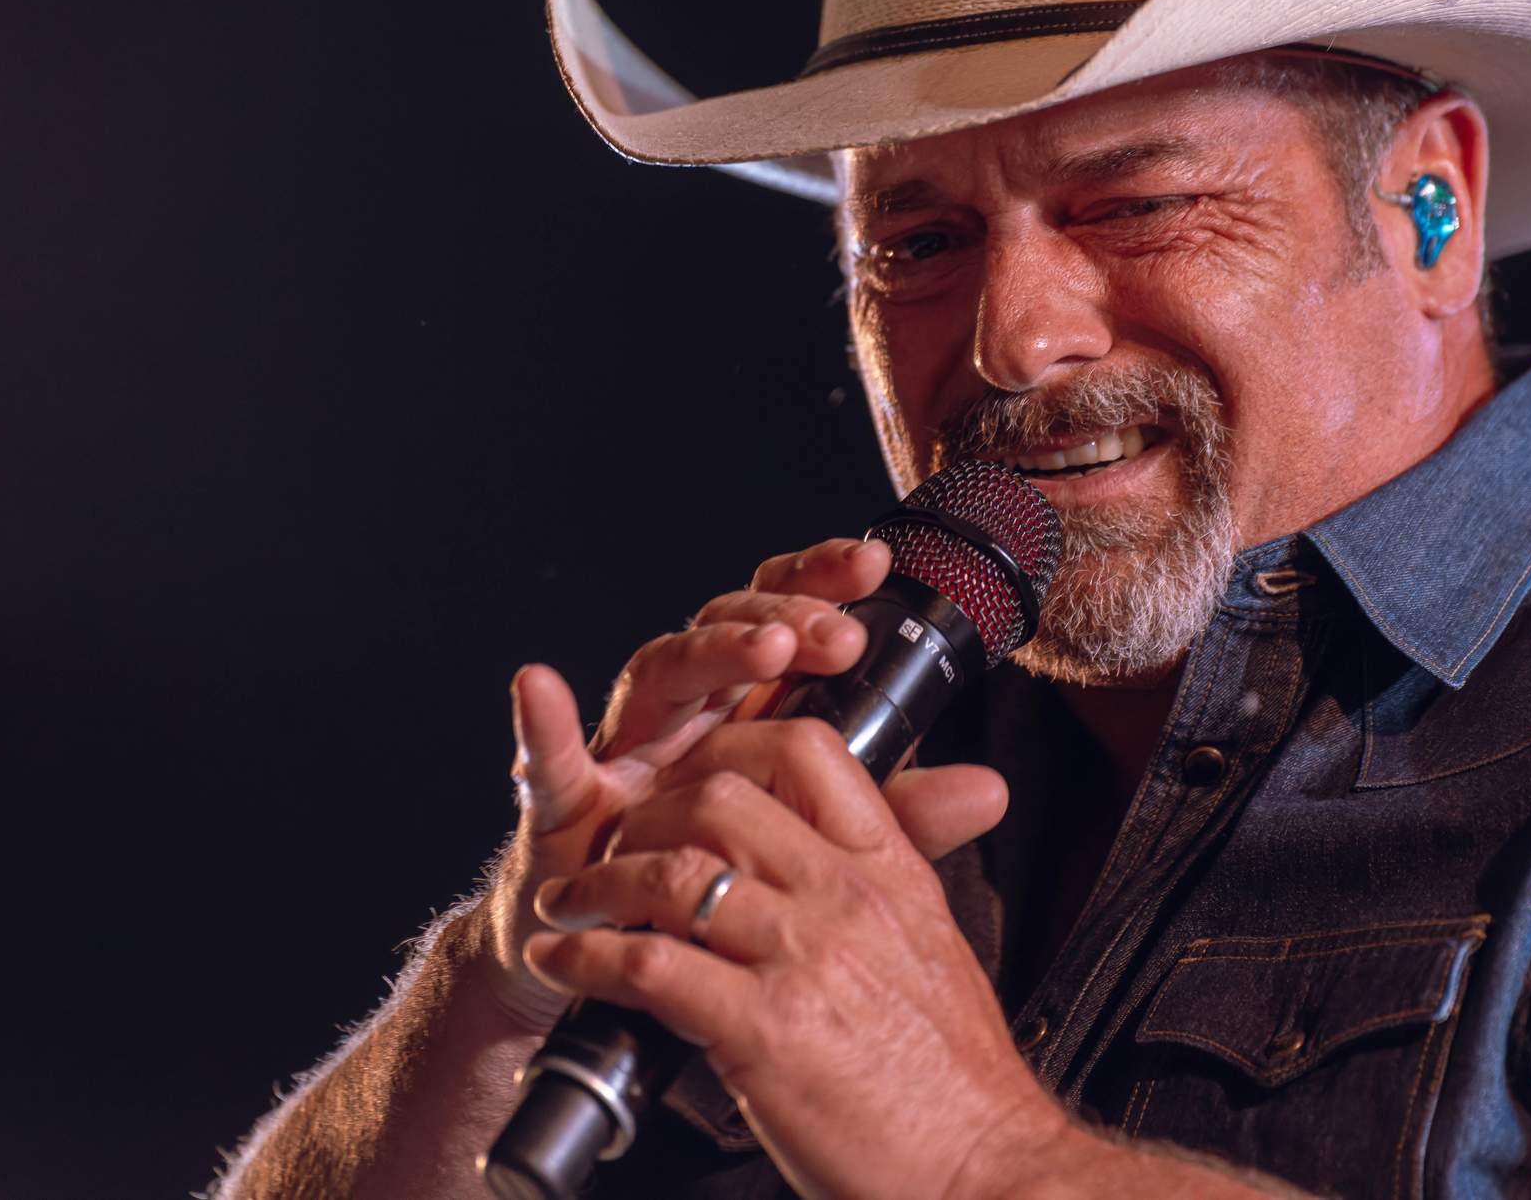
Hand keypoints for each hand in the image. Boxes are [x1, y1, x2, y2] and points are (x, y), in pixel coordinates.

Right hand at [472, 537, 894, 1033]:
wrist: (616, 966)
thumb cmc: (715, 885)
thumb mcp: (820, 846)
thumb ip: (895, 814)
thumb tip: (990, 791)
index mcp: (743, 710)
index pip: (784, 623)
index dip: (820, 583)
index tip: (874, 564)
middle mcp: (683, 714)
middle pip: (723, 628)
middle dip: (780, 615)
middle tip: (835, 631)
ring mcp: (622, 751)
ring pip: (657, 672)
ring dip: (709, 651)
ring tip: (764, 647)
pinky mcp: (563, 808)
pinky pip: (547, 762)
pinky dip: (542, 725)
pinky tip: (541, 689)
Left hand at [521, 718, 1071, 1199]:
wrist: (985, 1167)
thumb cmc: (954, 1081)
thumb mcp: (932, 949)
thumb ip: (879, 890)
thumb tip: (825, 858)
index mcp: (890, 871)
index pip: (807, 750)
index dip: (729, 747)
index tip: (687, 777)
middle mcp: (846, 898)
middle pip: (720, 798)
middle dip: (647, 813)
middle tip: (616, 844)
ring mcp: (804, 958)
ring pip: (672, 873)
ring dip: (599, 884)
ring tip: (571, 903)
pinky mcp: (763, 1028)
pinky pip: (649, 967)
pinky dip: (587, 959)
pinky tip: (563, 961)